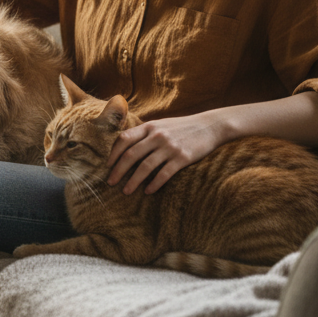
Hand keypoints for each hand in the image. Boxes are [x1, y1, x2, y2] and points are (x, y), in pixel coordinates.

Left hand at [106, 113, 223, 194]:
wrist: (210, 126)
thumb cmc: (181, 128)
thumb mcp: (160, 125)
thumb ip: (144, 133)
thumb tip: (122, 146)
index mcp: (149, 127)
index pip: (124, 139)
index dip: (113, 154)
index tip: (107, 166)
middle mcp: (157, 136)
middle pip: (130, 155)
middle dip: (118, 170)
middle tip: (110, 182)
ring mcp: (170, 147)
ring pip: (145, 167)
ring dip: (133, 181)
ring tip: (126, 191)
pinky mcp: (182, 158)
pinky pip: (164, 174)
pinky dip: (154, 184)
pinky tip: (148, 191)